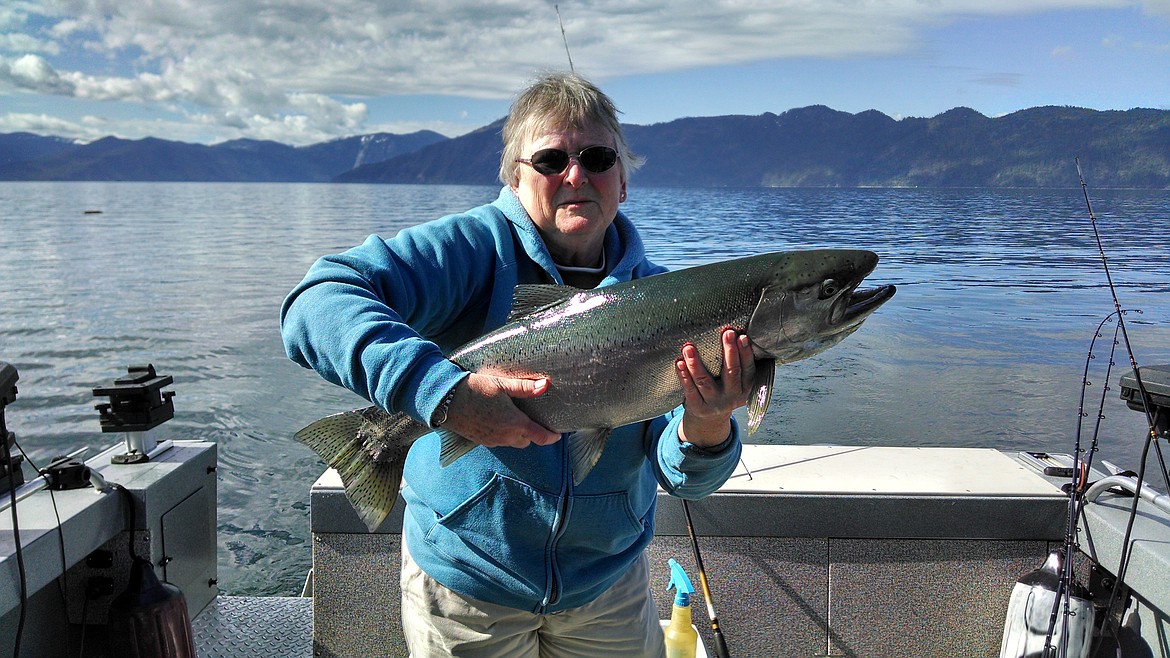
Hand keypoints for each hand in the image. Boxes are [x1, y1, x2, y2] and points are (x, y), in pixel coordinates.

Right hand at [441, 372, 560, 448]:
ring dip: (517, 434)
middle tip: (533, 420)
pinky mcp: (480, 441)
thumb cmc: (475, 389)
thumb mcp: (501, 384)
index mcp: (514, 423)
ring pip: (512, 442)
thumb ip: (524, 388)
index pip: (540, 437)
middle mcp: (505, 436)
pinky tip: (497, 421)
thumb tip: (545, 385)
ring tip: (514, 419)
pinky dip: (503, 435)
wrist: (445, 400)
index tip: (557, 435)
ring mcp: (492, 441)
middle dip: (532, 434)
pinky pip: (498, 441)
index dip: (551, 437)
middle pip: (526, 441)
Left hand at [676, 329, 754, 447]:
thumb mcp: (737, 384)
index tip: (742, 336)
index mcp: (745, 388)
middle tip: (727, 333)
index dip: (746, 353)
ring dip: (696, 363)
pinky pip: (689, 390)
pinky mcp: (698, 407)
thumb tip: (736, 334)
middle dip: (730, 352)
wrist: (710, 420)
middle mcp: (732, 396)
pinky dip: (684, 376)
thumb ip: (739, 365)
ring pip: (705, 381)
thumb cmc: (723, 391)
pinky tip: (679, 363)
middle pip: (731, 372)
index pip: (748, 369)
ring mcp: (714, 403)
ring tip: (689, 347)